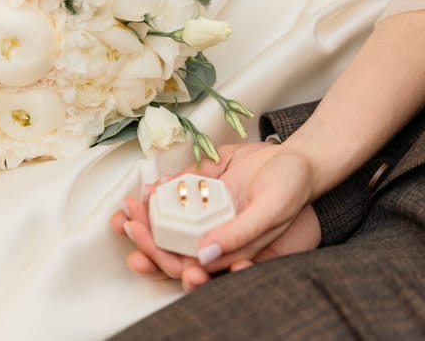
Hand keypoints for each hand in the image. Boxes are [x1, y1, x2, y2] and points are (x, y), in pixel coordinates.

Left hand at [111, 142, 320, 290]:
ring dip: (147, 216)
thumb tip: (203, 256)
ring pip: (171, 224)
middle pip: (173, 247)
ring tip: (128, 205)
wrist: (298, 160)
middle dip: (146, 238)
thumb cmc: (290, 187)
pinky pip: (179, 197)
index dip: (161, 258)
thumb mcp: (270, 209)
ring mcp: (209, 215)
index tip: (140, 241)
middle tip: (127, 221)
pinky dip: (163, 193)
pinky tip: (152, 186)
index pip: (189, 265)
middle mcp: (216, 236)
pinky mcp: (206, 194)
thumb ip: (240, 234)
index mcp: (230, 250)